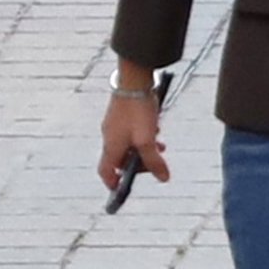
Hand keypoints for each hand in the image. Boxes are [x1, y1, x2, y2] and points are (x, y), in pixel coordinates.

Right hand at [97, 71, 169, 188]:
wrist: (134, 79)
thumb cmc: (137, 110)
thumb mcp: (148, 139)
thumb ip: (154, 161)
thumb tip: (163, 179)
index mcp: (111, 147)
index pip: (106, 172)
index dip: (113, 182)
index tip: (122, 188)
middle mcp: (109, 136)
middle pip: (120, 159)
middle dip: (137, 162)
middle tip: (154, 162)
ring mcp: (114, 124)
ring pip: (128, 143)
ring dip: (143, 148)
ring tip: (160, 146)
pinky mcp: (121, 113)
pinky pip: (131, 130)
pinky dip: (142, 134)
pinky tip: (156, 126)